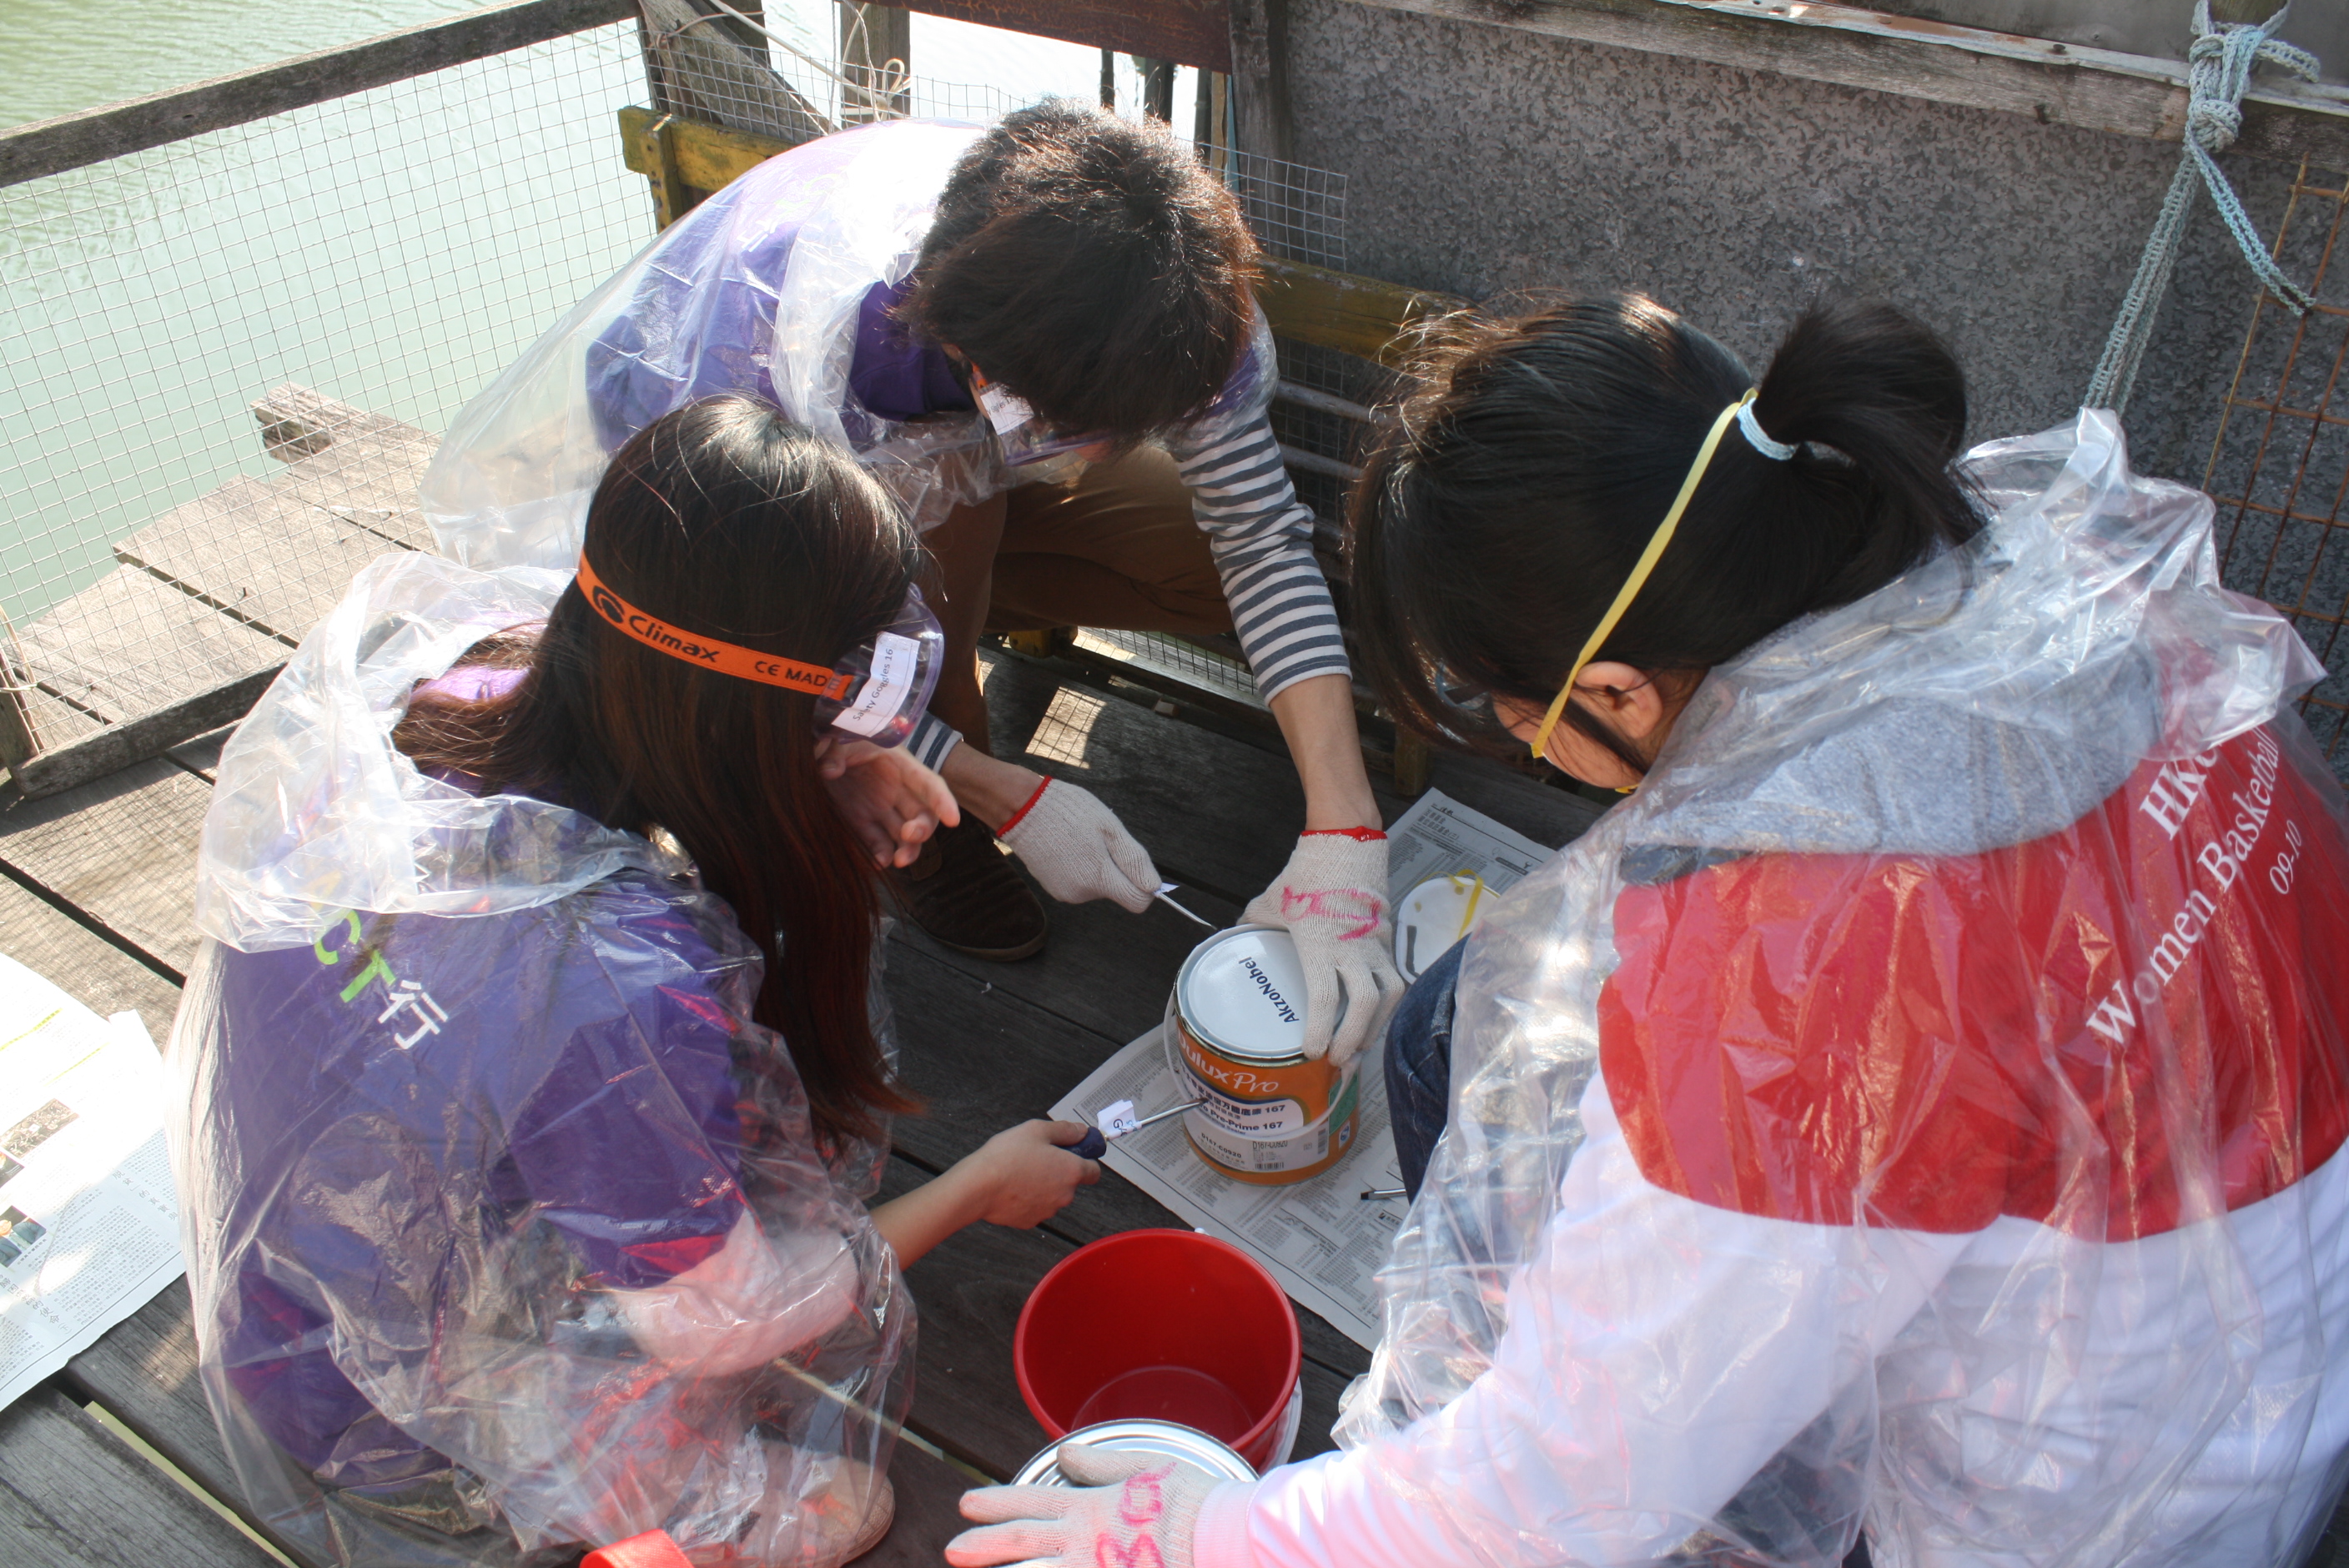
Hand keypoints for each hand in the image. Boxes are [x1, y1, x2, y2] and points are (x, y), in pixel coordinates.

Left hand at [817, 737, 959, 868]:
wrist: (812, 745)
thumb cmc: (835, 733)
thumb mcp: (837, 735)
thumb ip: (834, 751)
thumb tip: (830, 770)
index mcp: (898, 763)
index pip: (928, 784)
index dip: (943, 801)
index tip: (953, 821)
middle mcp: (895, 788)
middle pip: (922, 814)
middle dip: (922, 828)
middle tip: (909, 836)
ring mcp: (879, 806)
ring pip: (904, 833)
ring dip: (907, 848)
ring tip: (899, 862)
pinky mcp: (860, 820)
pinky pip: (877, 841)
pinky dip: (880, 854)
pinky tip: (878, 863)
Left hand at [948, 1442, 1230, 1567]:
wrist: (1222, 1538)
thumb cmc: (1192, 1502)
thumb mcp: (1145, 1469)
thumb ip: (1099, 1465)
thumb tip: (1064, 1455)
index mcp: (1090, 1506)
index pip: (1031, 1502)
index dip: (996, 1502)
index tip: (967, 1502)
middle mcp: (1084, 1540)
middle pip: (1022, 1542)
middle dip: (984, 1544)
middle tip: (952, 1548)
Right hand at [950, 1119, 1100, 1228]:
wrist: (979, 1186)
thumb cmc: (1006, 1156)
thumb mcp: (1036, 1130)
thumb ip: (1064, 1130)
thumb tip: (1081, 1131)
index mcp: (1071, 1171)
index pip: (1094, 1171)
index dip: (1085, 1160)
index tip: (1073, 1152)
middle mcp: (1065, 1195)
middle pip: (1070, 1182)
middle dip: (1058, 1171)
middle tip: (1038, 1157)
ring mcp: (1048, 1211)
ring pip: (1052, 1195)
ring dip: (1043, 1185)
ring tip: (1020, 1171)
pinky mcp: (1030, 1221)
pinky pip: (1035, 1207)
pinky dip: (1028, 1198)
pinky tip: (1012, 1187)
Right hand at [996, 778, 1158, 911]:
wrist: (1023, 808)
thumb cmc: (1069, 812)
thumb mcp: (1110, 829)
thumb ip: (1134, 860)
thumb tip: (1154, 887)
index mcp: (1100, 878)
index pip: (1138, 901)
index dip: (1143, 883)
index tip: (1134, 861)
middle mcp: (1082, 893)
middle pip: (1117, 891)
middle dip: (1116, 869)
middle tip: (1100, 841)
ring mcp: (1065, 893)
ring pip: (1098, 886)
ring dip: (1096, 867)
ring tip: (1080, 841)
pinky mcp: (1053, 889)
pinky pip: (1080, 883)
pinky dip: (1080, 868)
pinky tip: (1068, 848)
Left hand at [1242, 832, 1404, 1063]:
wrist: (1346, 842)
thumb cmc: (1308, 873)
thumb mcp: (1273, 902)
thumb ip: (1255, 926)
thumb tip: (1237, 940)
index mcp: (1320, 943)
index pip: (1326, 997)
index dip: (1321, 1030)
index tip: (1313, 1052)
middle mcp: (1353, 948)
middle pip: (1364, 1005)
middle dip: (1353, 1039)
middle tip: (1340, 1063)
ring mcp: (1376, 944)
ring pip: (1388, 995)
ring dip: (1376, 1026)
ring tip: (1361, 1048)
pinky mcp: (1389, 940)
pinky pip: (1394, 978)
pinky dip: (1387, 1003)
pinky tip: (1376, 1018)